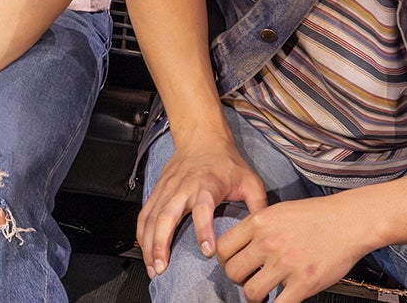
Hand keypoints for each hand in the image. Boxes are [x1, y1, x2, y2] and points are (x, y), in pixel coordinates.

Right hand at [138, 135, 269, 275]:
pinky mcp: (157, 191)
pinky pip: (144, 214)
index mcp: (207, 184)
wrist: (201, 137)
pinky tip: (145, 251)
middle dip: (161, 243)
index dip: (204, 230)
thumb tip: (264, 232)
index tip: (208, 252)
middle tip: (163, 268)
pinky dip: (141, 234)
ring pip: (151, 217)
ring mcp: (167, 189)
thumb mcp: (250, 180)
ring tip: (154, 268)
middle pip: (166, 215)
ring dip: (149, 244)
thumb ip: (258, 206)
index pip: (203, 208)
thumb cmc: (225, 161)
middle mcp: (183, 187)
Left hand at [216, 195, 375, 302]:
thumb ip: (258, 227)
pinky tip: (280, 300)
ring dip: (255, 296)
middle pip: (233, 271)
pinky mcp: (303, 282)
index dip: (226, 260)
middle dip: (239, 279)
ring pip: (251, 292)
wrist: (350, 220)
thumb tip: (241, 245)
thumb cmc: (318, 215)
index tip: (233, 264)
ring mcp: (285, 263)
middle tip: (250, 279)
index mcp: (259, 222)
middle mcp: (268, 242)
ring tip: (265, 292)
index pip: (223, 248)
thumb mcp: (279, 210)